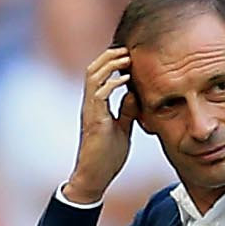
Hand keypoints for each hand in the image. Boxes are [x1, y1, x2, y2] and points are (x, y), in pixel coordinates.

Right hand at [66, 47, 134, 205]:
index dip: (111, 61)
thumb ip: (126, 111)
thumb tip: (134, 94)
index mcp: (96, 105)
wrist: (95, 177)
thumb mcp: (122, 129)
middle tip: (128, 48)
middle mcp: (90, 104)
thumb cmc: (107, 155)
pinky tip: (126, 79)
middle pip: (93, 69)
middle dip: (109, 56)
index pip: (99, 75)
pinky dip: (112, 83)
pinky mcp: (94, 121)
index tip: (129, 53)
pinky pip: (100, 95)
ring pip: (93, 77)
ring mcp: (90, 111)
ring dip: (110, 64)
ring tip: (126, 57)